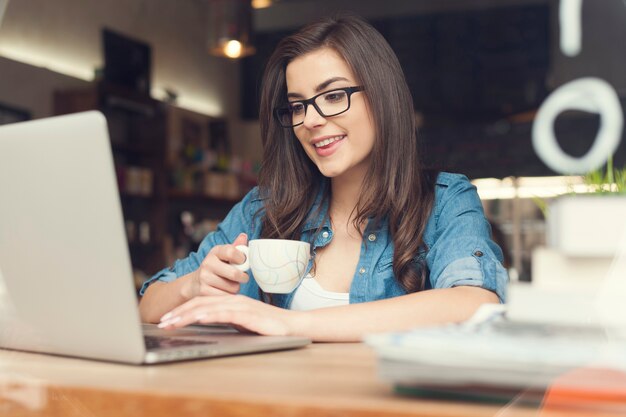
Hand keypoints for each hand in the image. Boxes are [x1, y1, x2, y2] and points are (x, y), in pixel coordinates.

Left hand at [158, 294, 303, 336]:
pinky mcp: (248, 315)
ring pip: (208, 308)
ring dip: (187, 315)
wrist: (290, 325)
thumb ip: (225, 320)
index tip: (167, 319)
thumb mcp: (241, 322)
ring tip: (172, 323)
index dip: (182, 310)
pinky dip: (210, 315)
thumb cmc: (266, 326)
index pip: (201, 303)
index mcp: (230, 301)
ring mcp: (240, 306)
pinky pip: (225, 314)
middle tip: (162, 322)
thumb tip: (206, 322)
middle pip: (200, 304)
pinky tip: (199, 318)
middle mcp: (232, 300)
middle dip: (178, 313)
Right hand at [181, 233, 249, 298]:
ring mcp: (204, 278)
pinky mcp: (204, 292)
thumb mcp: (224, 255)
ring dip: (236, 288)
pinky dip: (229, 296)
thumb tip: (244, 236)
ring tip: (230, 284)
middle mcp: (208, 263)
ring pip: (233, 287)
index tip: (243, 262)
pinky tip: (224, 291)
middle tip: (242, 277)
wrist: (195, 282)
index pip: (231, 252)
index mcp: (215, 252)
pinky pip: (226, 296)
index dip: (242, 259)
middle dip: (243, 277)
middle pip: (235, 274)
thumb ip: (236, 247)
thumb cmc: (217, 267)